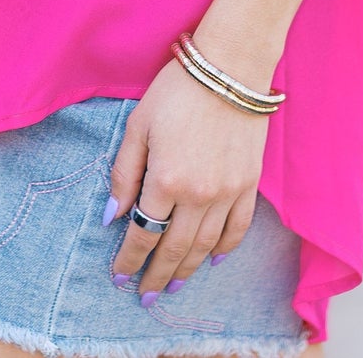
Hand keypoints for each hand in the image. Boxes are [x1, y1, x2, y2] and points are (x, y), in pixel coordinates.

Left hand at [104, 54, 271, 301]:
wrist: (229, 68)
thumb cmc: (177, 90)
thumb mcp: (138, 126)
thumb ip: (124, 174)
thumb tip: (113, 216)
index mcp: (165, 180)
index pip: (143, 234)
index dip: (129, 258)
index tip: (119, 275)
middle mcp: (198, 195)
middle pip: (174, 248)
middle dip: (156, 275)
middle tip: (145, 295)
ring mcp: (228, 192)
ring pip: (205, 245)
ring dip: (187, 269)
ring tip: (174, 284)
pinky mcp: (249, 183)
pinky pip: (238, 227)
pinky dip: (225, 248)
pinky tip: (213, 259)